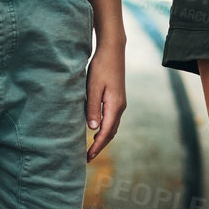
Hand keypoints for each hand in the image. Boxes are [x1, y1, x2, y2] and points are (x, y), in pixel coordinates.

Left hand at [86, 39, 125, 160]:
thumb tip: (92, 128)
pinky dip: (105, 129)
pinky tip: (97, 130)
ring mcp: (120, 103)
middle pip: (111, 132)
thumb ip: (93, 108)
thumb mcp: (93, 87)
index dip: (97, 145)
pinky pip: (112, 119)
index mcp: (115, 106)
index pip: (105, 132)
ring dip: (103, 138)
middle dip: (100, 146)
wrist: (113, 50)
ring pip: (113, 126)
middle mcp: (120, 107)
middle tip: (88, 157)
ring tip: (92, 148)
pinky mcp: (117, 98)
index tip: (88, 156)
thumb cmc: (101, 67)